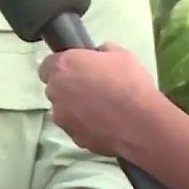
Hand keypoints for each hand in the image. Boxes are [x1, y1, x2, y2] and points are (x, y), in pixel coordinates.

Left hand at [37, 43, 163, 156]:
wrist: (141, 124)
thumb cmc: (129, 83)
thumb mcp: (120, 54)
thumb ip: (101, 51)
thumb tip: (97, 54)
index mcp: (63, 66)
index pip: (48, 65)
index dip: (63, 67)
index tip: (78, 69)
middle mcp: (55, 91)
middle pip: (55, 88)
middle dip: (69, 88)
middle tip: (93, 88)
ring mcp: (62, 117)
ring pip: (63, 110)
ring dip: (75, 108)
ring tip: (101, 110)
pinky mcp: (73, 137)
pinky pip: (75, 127)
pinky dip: (85, 125)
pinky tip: (104, 125)